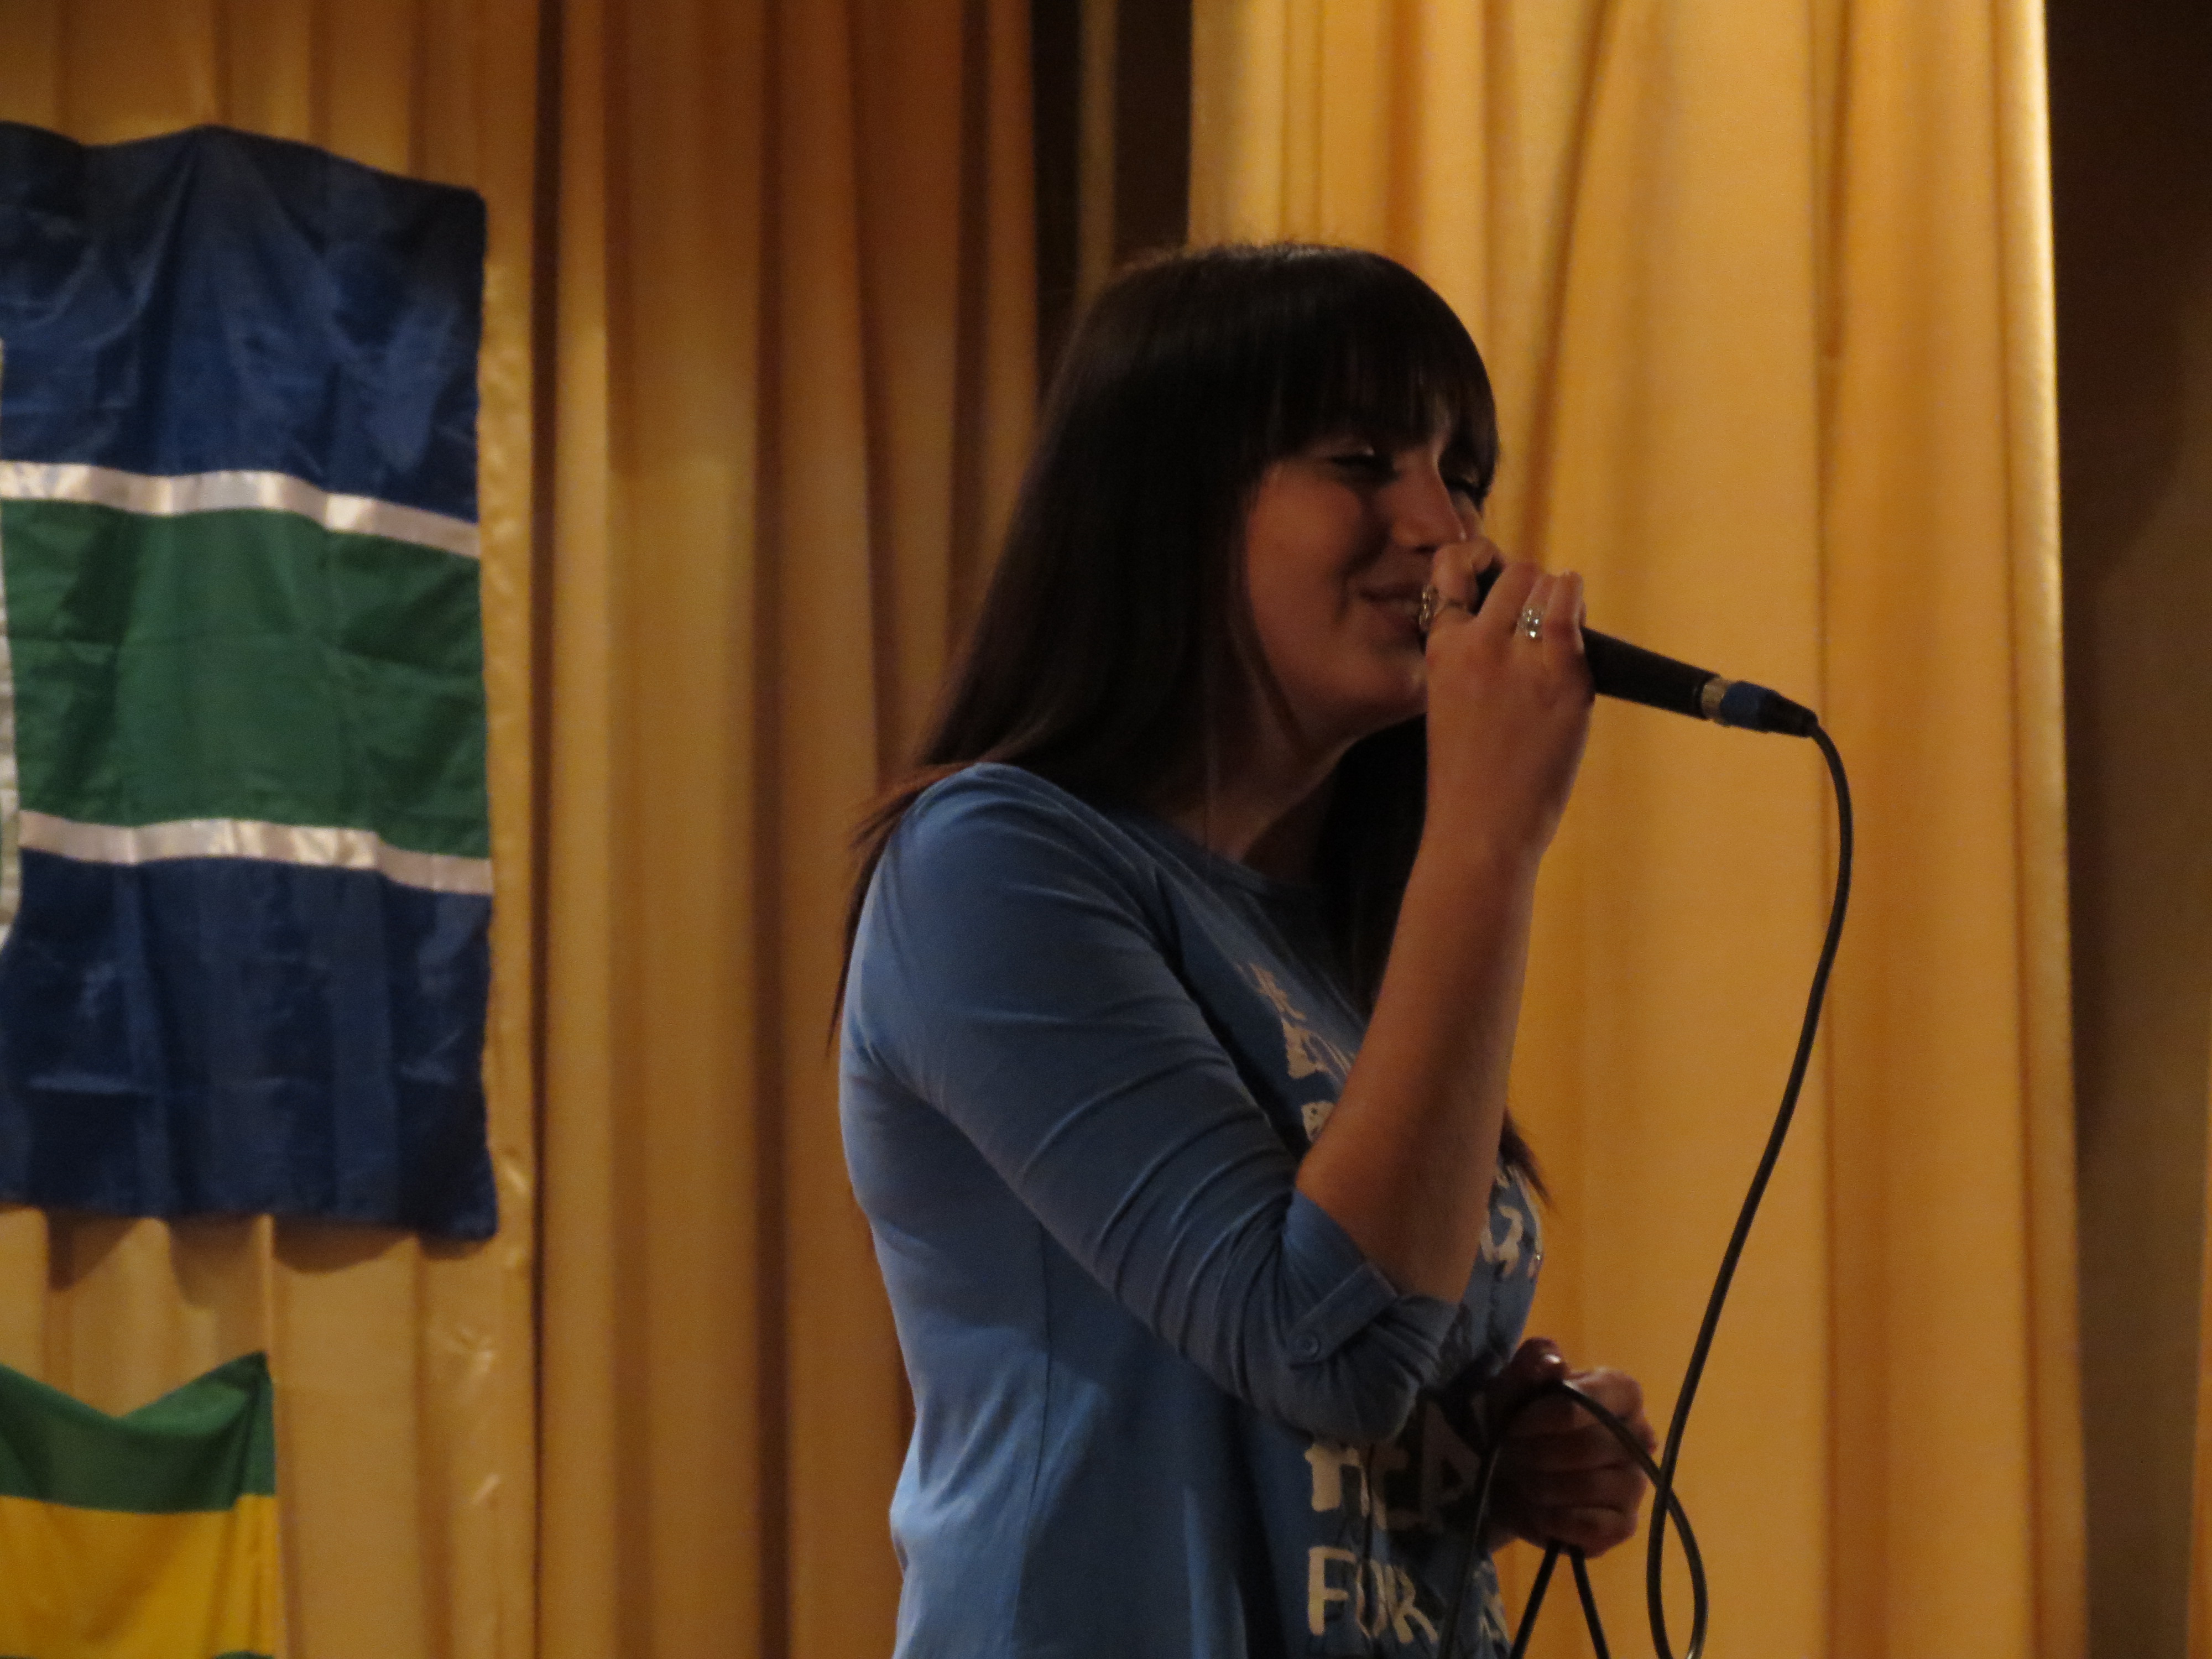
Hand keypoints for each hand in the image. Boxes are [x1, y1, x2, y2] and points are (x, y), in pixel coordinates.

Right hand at [1421, 546, 1592, 872]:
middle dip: (1530, 586)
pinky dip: (1574, 598)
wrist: (1481, 826)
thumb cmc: (1465, 778)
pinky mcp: (1561, 678)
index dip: (1476, 566)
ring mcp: (1520, 659)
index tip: (1492, 578)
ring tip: (1559, 620)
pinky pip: (1569, 613)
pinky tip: (1575, 598)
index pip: (1450, 573)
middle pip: (1513, 576)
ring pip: (1544, 586)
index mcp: (1440, 651)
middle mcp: (1476, 645)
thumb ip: (1467, 661)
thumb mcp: (1446, 705)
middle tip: (1539, 612)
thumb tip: (1511, 624)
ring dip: (1556, 595)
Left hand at [1482, 1338, 1654, 1556]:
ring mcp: (1635, 1484)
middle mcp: (1640, 1437)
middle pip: (1592, 1446)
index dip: (1555, 1413)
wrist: (1506, 1472)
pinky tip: (1535, 1508)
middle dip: (1538, 1452)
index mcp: (1621, 1393)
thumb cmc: (1517, 1417)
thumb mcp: (1514, 1382)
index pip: (1602, 1399)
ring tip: (1518, 1478)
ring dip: (1541, 1484)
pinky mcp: (1623, 1524)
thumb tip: (1554, 1364)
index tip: (1517, 1422)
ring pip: (1590, 1486)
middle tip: (1509, 1453)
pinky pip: (1591, 1525)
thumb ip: (1532, 1361)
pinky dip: (1553, 1518)